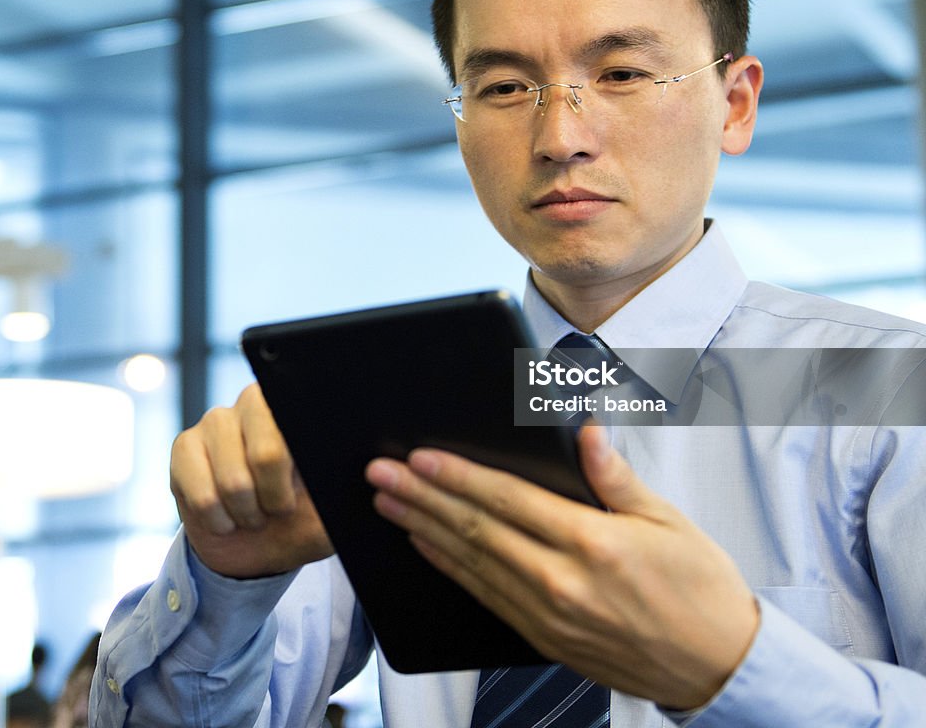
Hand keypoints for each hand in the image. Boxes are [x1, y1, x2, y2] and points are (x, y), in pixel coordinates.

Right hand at [171, 383, 332, 577]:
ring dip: (246, 513)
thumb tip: (368, 474)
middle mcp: (256, 402)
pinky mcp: (185, 445)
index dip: (301, 466)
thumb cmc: (301, 520)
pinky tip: (226, 516)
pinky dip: (218, 519)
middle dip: (275, 498)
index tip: (302, 489)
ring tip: (253, 513)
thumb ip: (344, 493)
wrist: (253, 546)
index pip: (302, 417)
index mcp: (297, 409)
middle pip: (268, 452)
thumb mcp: (331, 515)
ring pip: (233, 480)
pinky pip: (201, 493)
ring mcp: (217, 420)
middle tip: (279, 509)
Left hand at [365, 425, 758, 709]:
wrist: (718, 666)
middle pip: (477, 531)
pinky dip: (450, 569)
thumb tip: (586, 432)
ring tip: (388, 504)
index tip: (421, 457)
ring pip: (471, 564)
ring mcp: (549, 617)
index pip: (508, 500)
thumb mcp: (666, 520)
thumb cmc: (699, 588)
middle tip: (380, 474)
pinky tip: (425, 547)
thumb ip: (614, 475)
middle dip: (422, 498)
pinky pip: (485, 598)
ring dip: (423, 530)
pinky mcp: (545, 639)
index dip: (459, 476)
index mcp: (593, 544)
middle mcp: (563, 583)